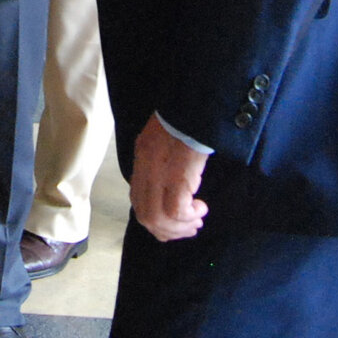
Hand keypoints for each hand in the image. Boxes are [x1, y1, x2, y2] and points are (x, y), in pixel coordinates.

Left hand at [129, 115, 208, 241]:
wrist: (194, 107)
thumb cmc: (184, 120)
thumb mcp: (163, 139)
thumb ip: (159, 161)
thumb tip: (167, 185)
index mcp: (141, 160)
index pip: (136, 200)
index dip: (152, 217)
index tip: (170, 222)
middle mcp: (145, 170)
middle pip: (145, 215)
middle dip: (166, 230)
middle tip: (187, 229)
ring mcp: (159, 175)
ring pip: (159, 218)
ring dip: (179, 228)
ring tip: (196, 222)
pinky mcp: (177, 178)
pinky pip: (176, 211)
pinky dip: (188, 217)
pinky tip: (201, 209)